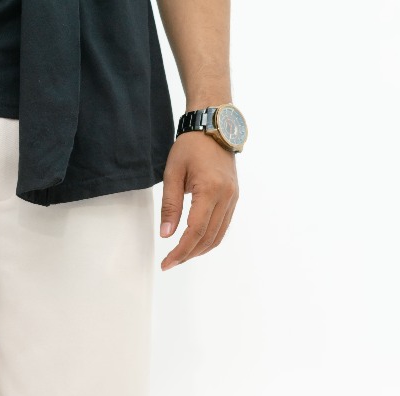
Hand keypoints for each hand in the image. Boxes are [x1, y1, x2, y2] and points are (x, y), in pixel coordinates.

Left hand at [159, 132, 238, 270]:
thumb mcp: (173, 173)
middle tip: (170, 263)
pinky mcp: (233, 198)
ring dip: (199, 250)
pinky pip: (223, 226)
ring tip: (180, 256)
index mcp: (210, 190)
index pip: (196, 231)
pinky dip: (209, 239)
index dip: (181, 251)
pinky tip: (194, 243)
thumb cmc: (190, 147)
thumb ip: (170, 205)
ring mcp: (232, 198)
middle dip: (188, 254)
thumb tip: (166, 235)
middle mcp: (226, 197)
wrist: (214, 127)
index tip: (167, 263)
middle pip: (208, 238)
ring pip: (218, 235)